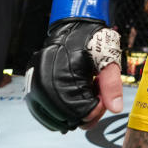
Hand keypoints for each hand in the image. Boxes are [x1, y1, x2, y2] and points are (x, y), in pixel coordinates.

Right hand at [25, 0, 123, 132]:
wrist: (74, 27)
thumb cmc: (92, 40)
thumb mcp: (107, 58)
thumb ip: (111, 84)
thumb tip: (115, 108)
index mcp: (61, 77)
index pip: (81, 113)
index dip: (97, 109)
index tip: (104, 96)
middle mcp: (43, 85)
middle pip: (68, 119)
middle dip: (87, 112)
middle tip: (96, 94)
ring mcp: (35, 89)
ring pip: (55, 120)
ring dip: (74, 113)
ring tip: (85, 93)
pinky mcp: (32, 90)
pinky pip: (44, 114)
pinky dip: (61, 113)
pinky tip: (74, 98)